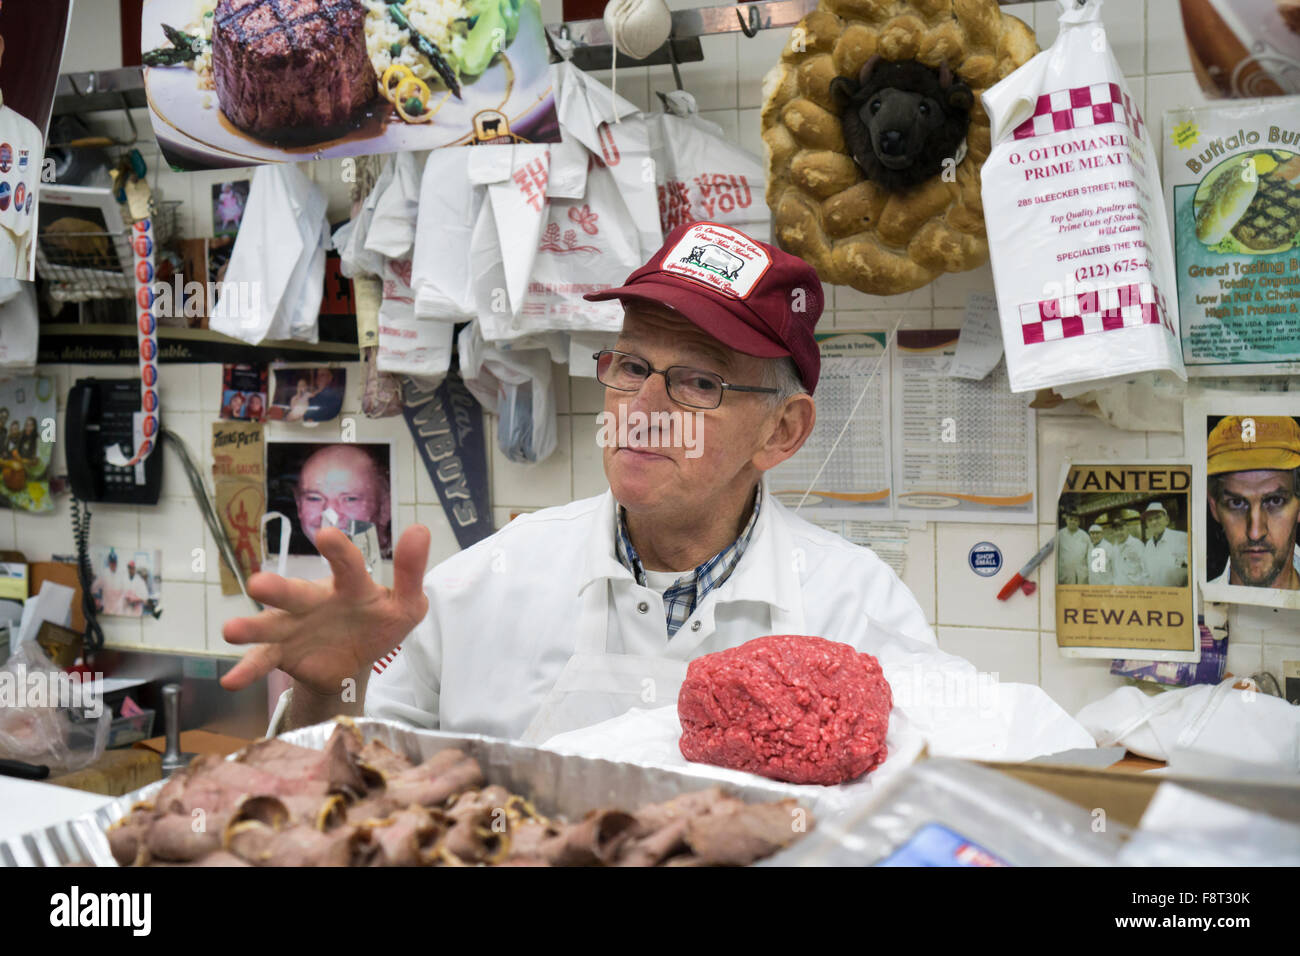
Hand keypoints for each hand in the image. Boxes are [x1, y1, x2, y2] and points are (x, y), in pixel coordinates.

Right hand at [219, 524, 430, 696]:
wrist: (354, 660)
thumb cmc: (379, 621)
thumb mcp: (405, 605)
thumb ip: (411, 573)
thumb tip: (420, 529)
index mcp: (348, 586)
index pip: (346, 567)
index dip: (339, 552)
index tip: (327, 535)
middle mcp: (315, 600)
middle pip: (295, 593)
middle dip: (277, 589)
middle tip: (257, 585)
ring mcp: (294, 625)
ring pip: (270, 624)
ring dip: (251, 628)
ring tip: (230, 632)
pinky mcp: (283, 652)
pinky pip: (263, 660)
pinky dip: (247, 669)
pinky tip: (231, 680)